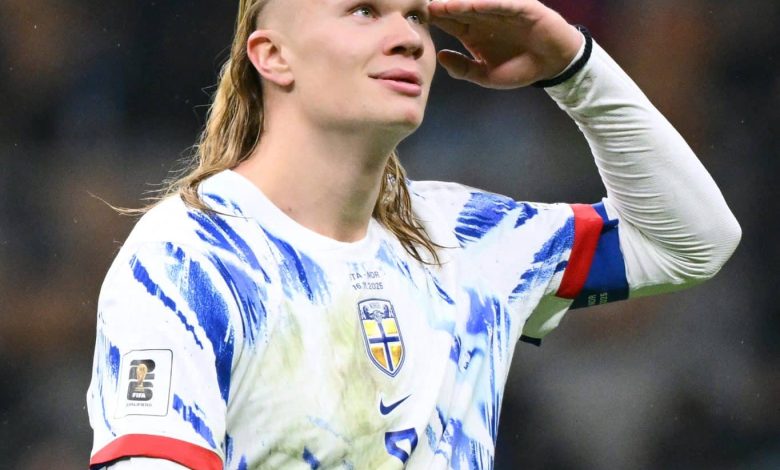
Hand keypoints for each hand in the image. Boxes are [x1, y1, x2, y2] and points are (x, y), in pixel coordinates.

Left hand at [428, 0, 582, 88]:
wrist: (552, 64)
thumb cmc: (519, 68)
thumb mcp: (486, 75)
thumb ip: (463, 68)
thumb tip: (440, 57)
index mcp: (472, 32)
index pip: (449, 22)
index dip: (434, 19)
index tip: (416, 19)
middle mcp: (484, 18)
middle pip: (458, 9)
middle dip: (441, 7)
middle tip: (421, 6)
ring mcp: (501, 10)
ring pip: (476, 3)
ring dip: (458, 3)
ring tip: (440, 4)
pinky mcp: (521, 7)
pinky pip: (502, 4)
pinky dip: (487, 3)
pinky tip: (471, 5)